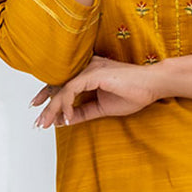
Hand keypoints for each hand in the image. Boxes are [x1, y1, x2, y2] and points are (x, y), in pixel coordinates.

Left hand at [31, 56, 165, 127]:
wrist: (153, 85)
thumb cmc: (134, 93)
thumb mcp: (102, 108)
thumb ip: (83, 112)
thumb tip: (65, 119)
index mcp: (87, 73)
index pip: (62, 84)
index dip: (48, 97)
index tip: (39, 112)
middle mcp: (85, 68)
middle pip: (58, 85)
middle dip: (45, 105)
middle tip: (38, 122)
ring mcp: (88, 69)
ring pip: (62, 89)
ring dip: (52, 108)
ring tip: (46, 123)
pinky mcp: (93, 73)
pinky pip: (71, 90)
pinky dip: (66, 105)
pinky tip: (66, 119)